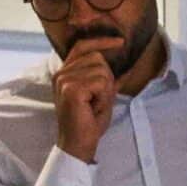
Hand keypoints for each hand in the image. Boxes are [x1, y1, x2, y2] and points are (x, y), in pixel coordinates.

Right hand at [53, 47, 118, 161]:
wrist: (78, 144)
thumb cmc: (88, 123)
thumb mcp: (101, 97)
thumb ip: (107, 81)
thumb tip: (126, 70)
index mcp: (64, 74)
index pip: (82, 46)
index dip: (101, 41)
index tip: (120, 42)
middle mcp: (61, 74)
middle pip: (97, 57)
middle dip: (107, 78)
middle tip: (99, 100)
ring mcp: (64, 80)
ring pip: (101, 70)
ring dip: (106, 90)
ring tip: (95, 105)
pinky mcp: (71, 89)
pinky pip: (101, 82)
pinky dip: (104, 96)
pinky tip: (94, 107)